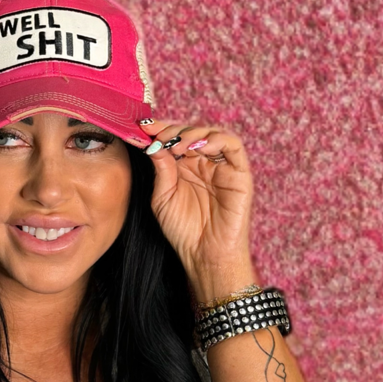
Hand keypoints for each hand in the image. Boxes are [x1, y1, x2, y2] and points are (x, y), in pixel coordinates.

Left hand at [138, 117, 255, 296]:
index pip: (173, 138)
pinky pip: (233, 146)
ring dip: (194, 133)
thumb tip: (154, 142)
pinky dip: (217, 139)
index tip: (143, 126)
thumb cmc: (183, 230)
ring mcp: (221, 166)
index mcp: (183, 167)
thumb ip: (161, 168)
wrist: (204, 254)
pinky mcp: (239, 173)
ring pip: (212, 133)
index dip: (160, 129)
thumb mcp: (163, 196)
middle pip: (191, 132)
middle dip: (174, 129)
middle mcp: (203, 162)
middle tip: (160, 135)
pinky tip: (200, 148)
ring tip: (178, 145)